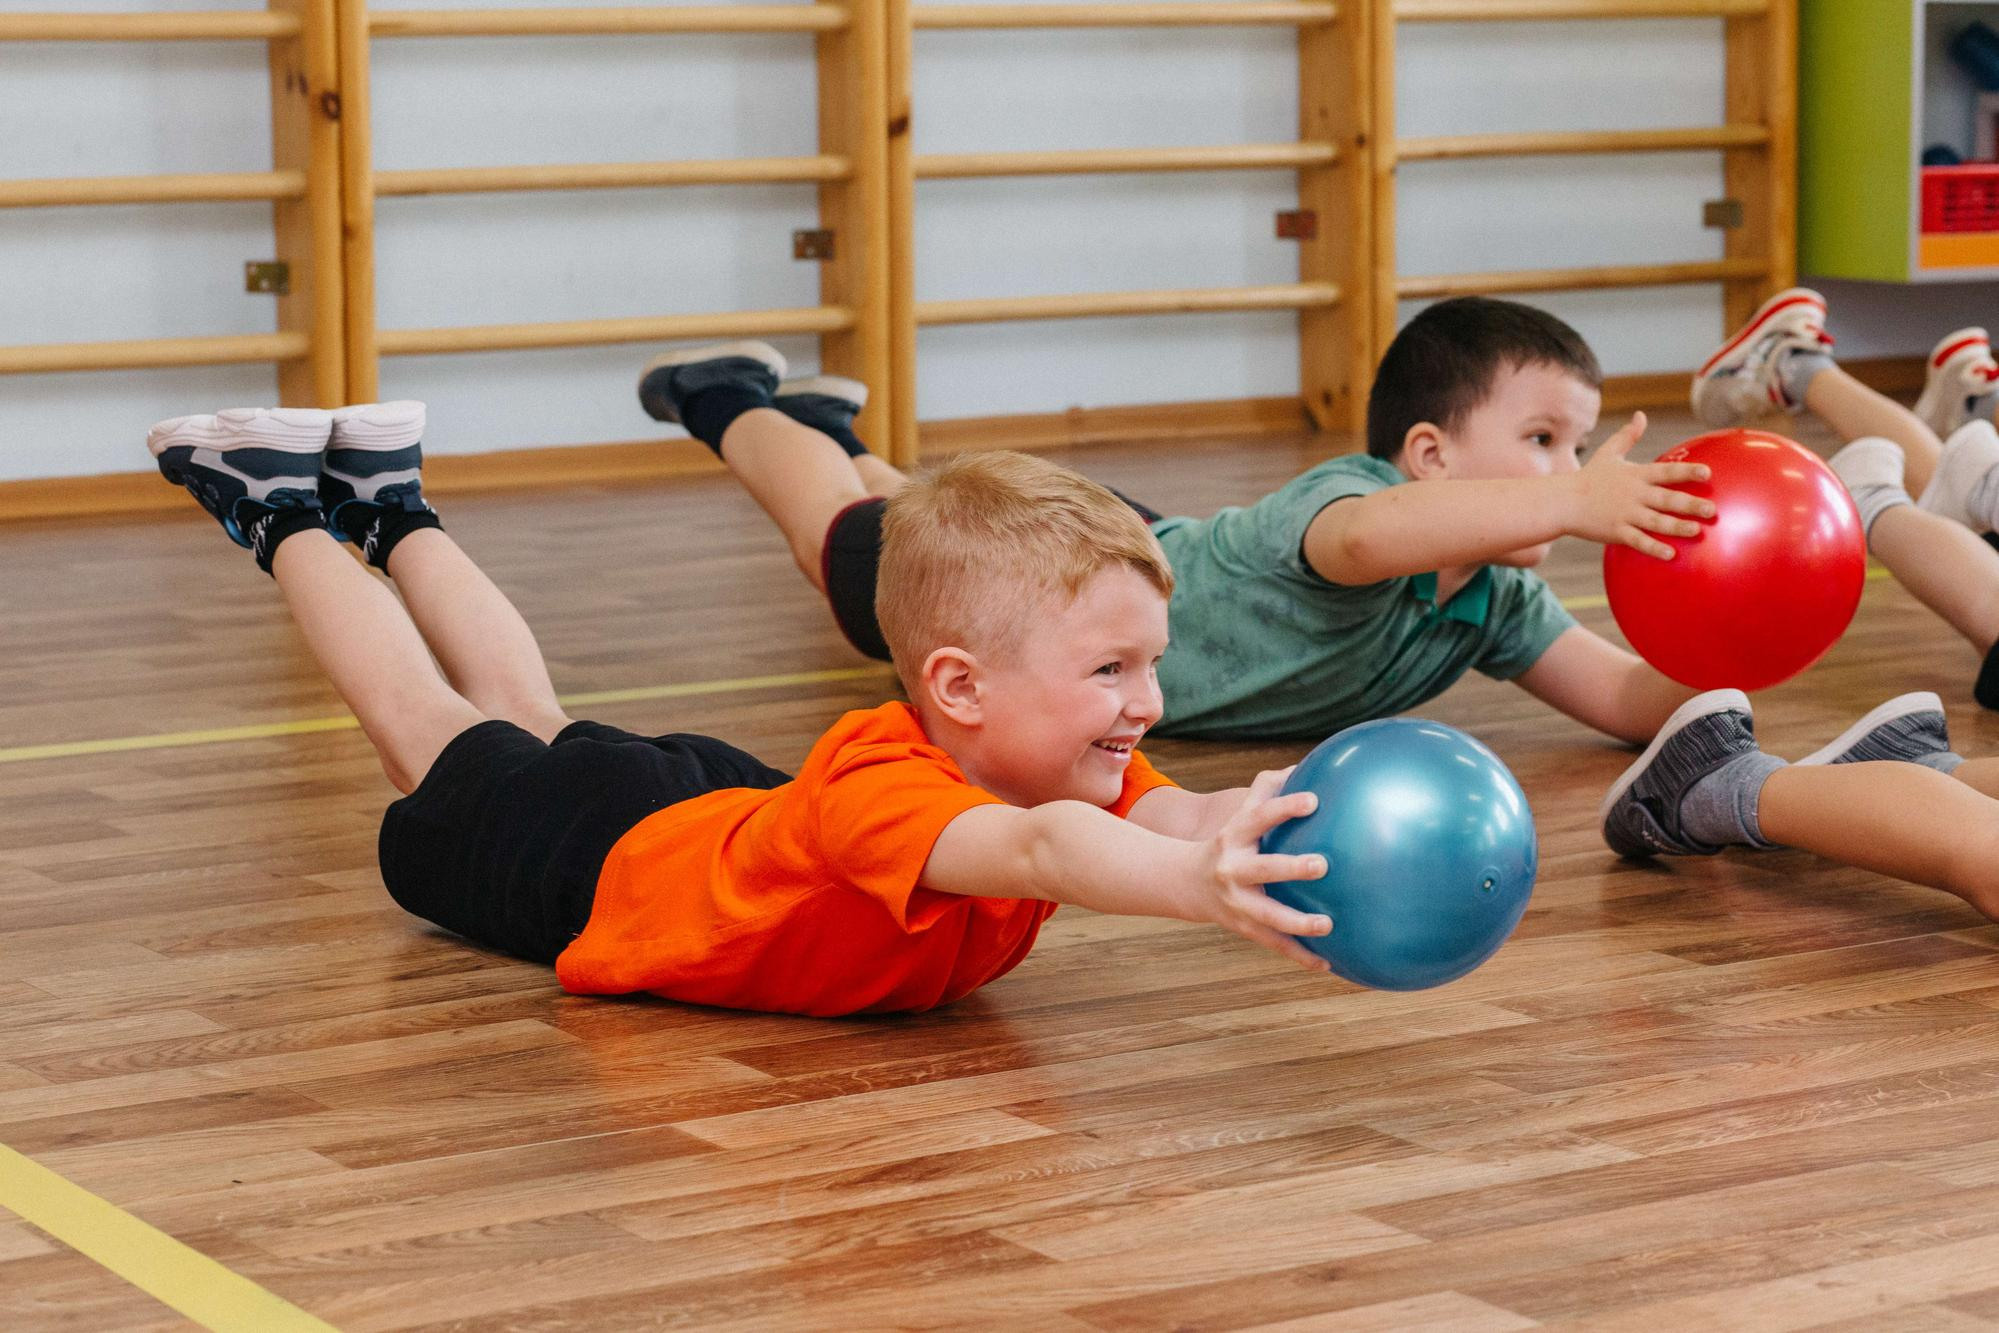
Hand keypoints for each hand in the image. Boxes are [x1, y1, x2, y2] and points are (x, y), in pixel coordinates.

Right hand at [1190, 766, 1333, 971]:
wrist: (1184, 883)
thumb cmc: (1228, 841)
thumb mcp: (1238, 815)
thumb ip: (1267, 789)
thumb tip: (1306, 764)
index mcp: (1235, 836)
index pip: (1260, 817)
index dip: (1284, 807)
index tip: (1314, 801)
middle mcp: (1233, 869)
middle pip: (1263, 868)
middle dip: (1291, 868)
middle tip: (1322, 864)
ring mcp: (1237, 902)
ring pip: (1268, 915)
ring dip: (1297, 922)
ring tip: (1327, 924)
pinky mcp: (1244, 927)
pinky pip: (1274, 944)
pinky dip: (1300, 956)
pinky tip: (1328, 963)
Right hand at [1561, 412, 1715, 559]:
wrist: (1562, 501)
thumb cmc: (1589, 477)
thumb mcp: (1608, 453)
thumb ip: (1628, 435)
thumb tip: (1640, 415)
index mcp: (1636, 475)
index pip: (1666, 472)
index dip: (1687, 471)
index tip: (1707, 473)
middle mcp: (1634, 495)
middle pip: (1666, 499)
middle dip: (1690, 504)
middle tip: (1712, 509)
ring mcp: (1625, 514)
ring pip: (1656, 521)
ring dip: (1676, 527)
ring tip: (1697, 531)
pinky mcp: (1616, 532)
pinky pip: (1638, 541)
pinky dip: (1653, 548)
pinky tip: (1670, 555)